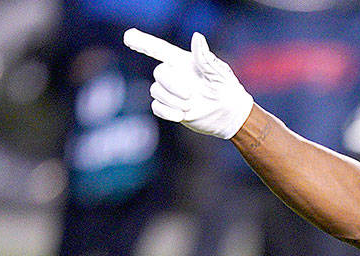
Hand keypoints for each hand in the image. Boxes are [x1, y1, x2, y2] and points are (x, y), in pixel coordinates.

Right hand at [123, 29, 252, 139]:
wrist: (231, 115)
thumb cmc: (228, 89)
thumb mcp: (219, 73)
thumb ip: (204, 58)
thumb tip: (197, 37)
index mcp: (184, 62)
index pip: (160, 49)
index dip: (143, 42)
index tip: (128, 37)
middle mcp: (175, 74)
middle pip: (159, 73)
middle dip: (171, 85)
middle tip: (190, 95)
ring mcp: (172, 92)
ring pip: (156, 91)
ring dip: (172, 100)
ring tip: (190, 106)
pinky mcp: (171, 108)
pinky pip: (157, 107)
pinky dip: (166, 111)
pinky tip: (180, 115)